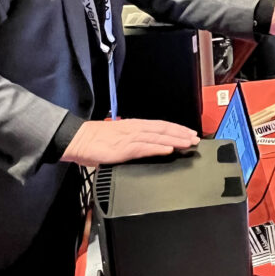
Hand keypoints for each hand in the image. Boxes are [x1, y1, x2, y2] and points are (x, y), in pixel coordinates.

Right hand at [62, 119, 199, 164]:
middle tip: (196, 139)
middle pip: (164, 129)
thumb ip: (134, 141)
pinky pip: (144, 147)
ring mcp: (130, 137)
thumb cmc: (96, 140)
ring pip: (158, 137)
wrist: (78, 139)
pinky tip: (168, 149)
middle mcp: (135, 128)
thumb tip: (148, 146)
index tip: (190, 133)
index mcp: (135, 126)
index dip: (177, 129)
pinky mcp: (124, 148)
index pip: (161, 126)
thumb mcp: (119, 138)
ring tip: (188, 143)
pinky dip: (158, 147)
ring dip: (175, 140)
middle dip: (181, 134)